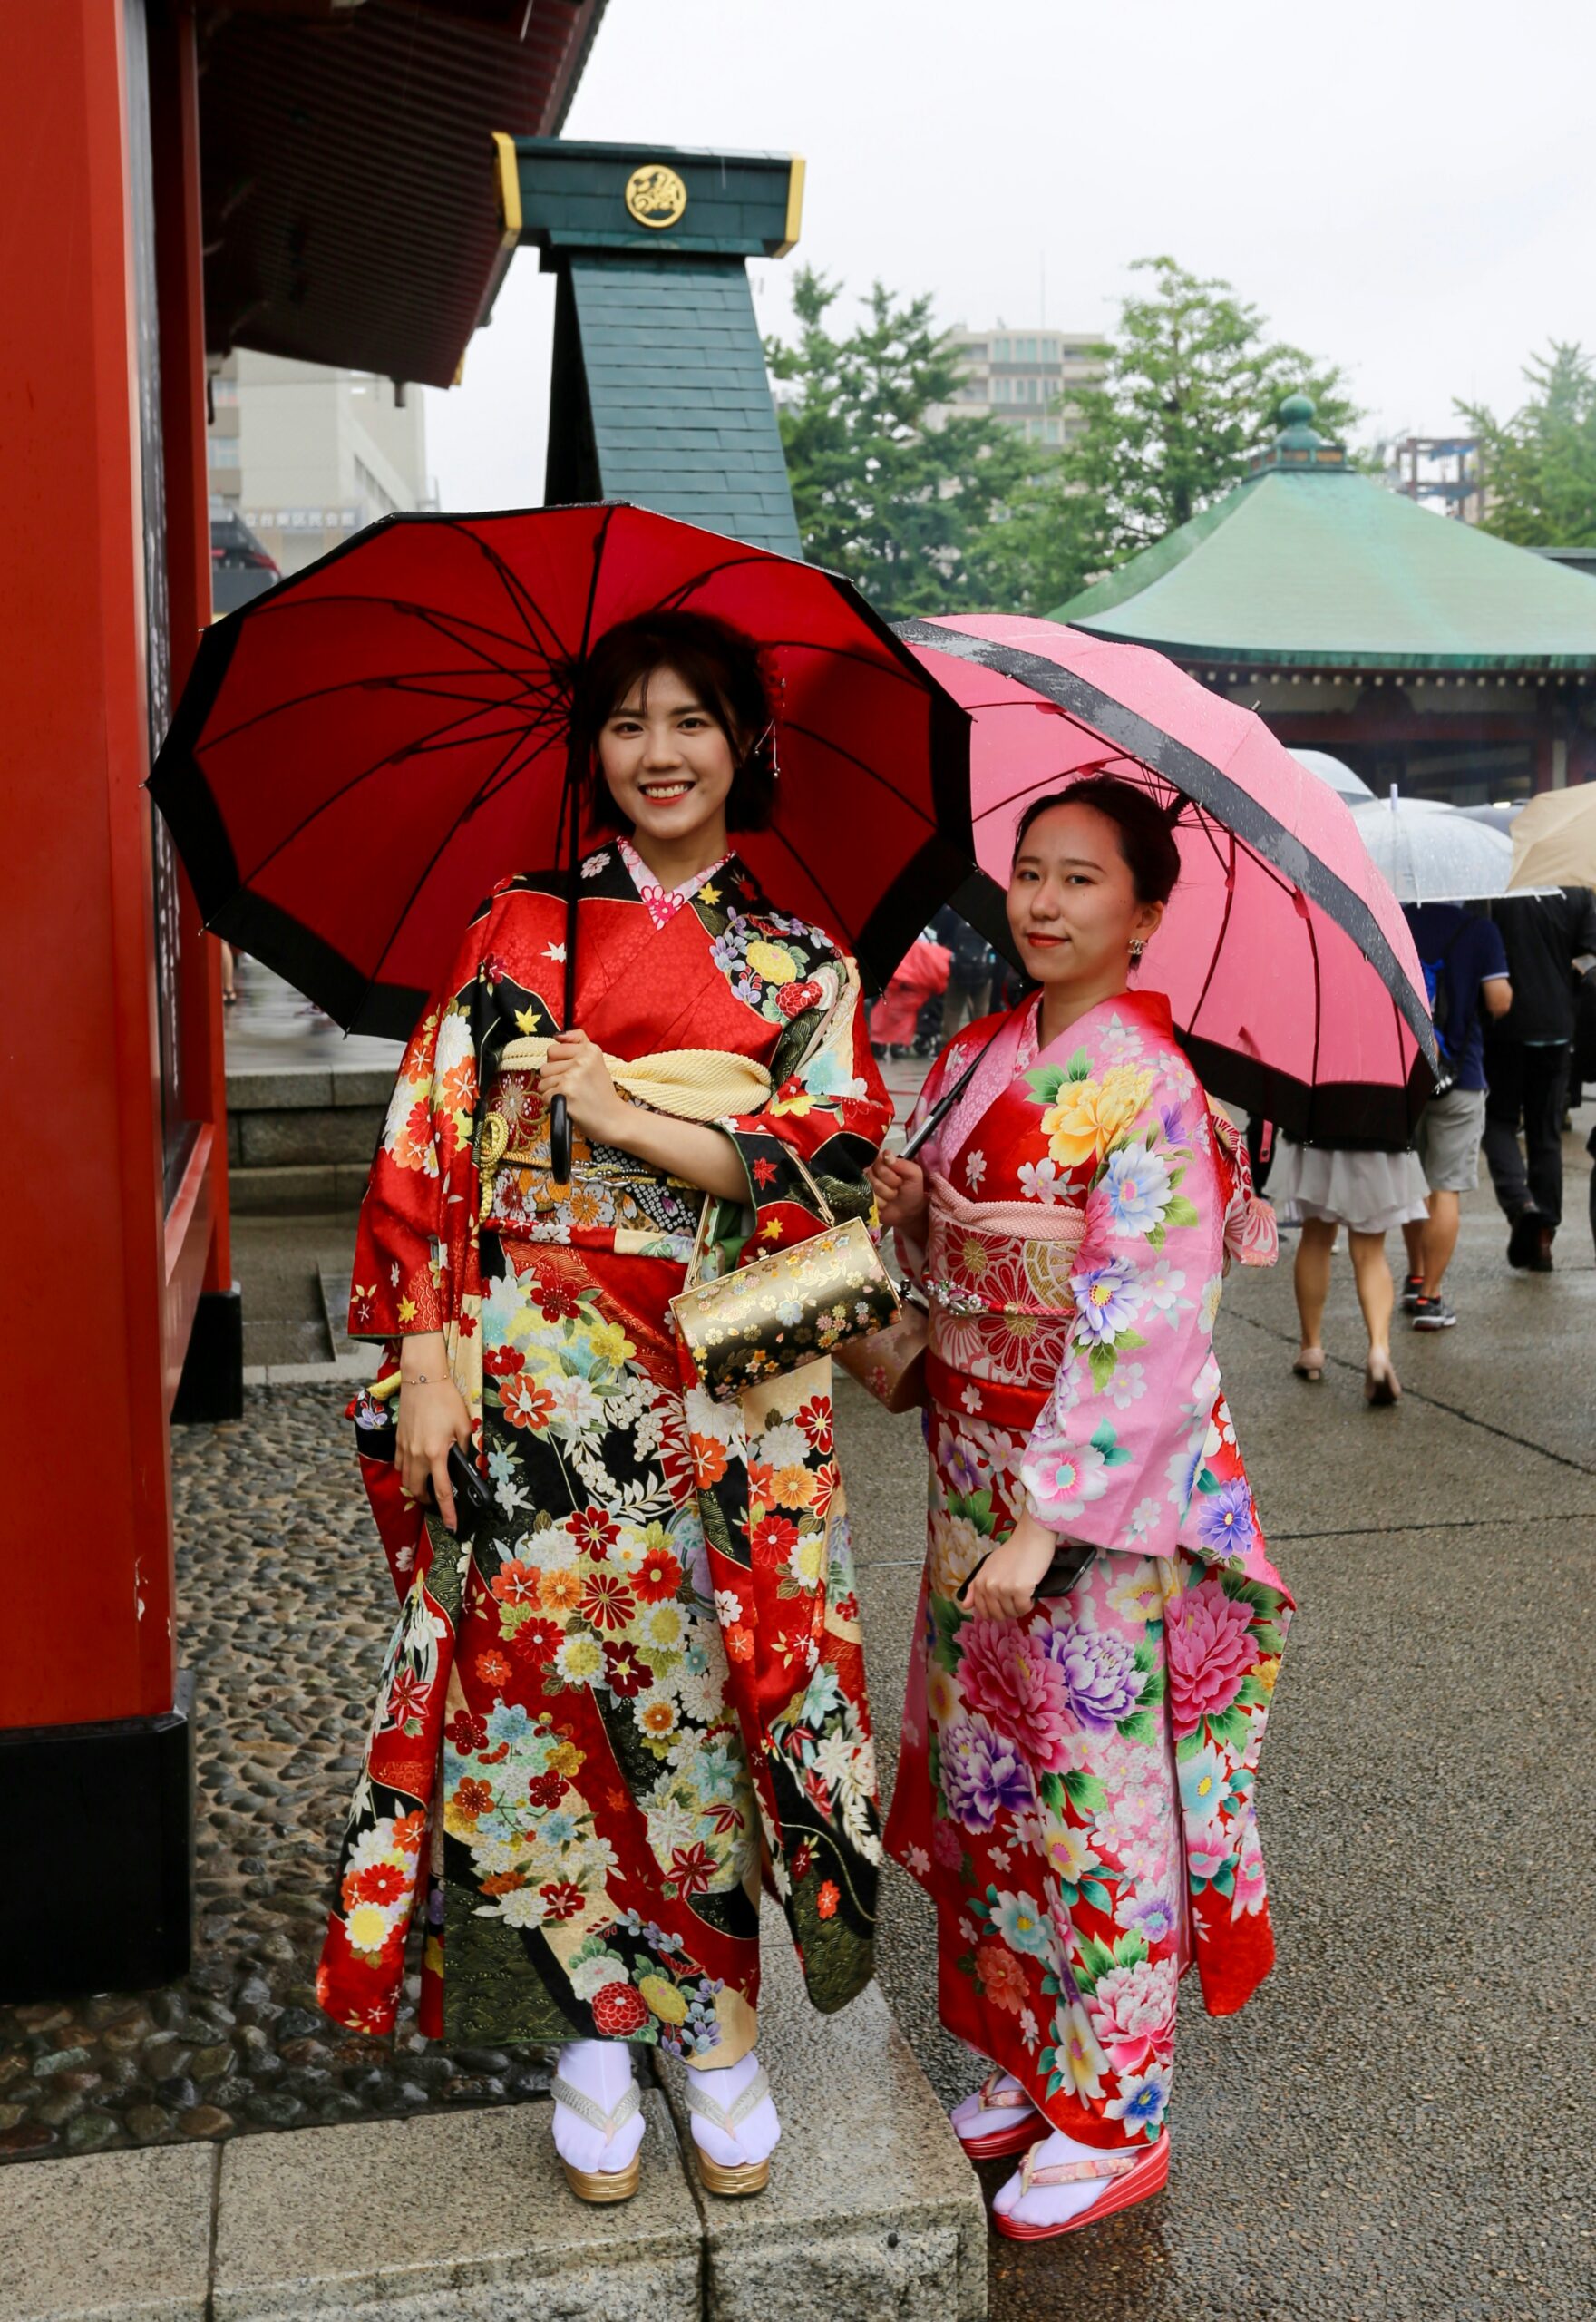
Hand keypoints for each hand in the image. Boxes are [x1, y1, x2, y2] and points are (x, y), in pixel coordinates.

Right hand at [395, 1368, 473, 1532]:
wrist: (422, 1379)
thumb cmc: (446, 1400)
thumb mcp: (465, 1425)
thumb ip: (466, 1449)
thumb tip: (466, 1465)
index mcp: (437, 1453)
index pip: (443, 1492)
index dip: (448, 1512)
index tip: (453, 1526)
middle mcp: (418, 1455)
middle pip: (417, 1491)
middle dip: (427, 1502)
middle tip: (439, 1502)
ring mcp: (405, 1449)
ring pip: (406, 1480)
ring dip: (416, 1488)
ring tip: (428, 1486)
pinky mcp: (398, 1441)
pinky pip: (400, 1466)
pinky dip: (407, 1473)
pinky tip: (417, 1467)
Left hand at [538, 1030, 627, 1146]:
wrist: (614, 1119)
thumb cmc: (601, 1093)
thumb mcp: (596, 1062)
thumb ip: (578, 1042)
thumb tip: (557, 1034)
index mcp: (590, 1050)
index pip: (553, 1050)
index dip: (559, 1064)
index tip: (575, 1074)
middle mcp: (582, 1061)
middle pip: (545, 1067)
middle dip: (554, 1079)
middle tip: (573, 1088)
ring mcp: (573, 1077)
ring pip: (543, 1082)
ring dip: (553, 1093)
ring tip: (572, 1097)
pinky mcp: (565, 1094)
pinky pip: (544, 1096)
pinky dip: (553, 1104)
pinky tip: (569, 1106)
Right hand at [868, 1152, 927, 1231]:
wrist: (909, 1211)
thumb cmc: (911, 1190)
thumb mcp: (914, 1175)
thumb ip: (903, 1164)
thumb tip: (886, 1154)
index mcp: (880, 1162)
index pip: (876, 1163)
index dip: (888, 1174)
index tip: (899, 1179)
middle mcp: (869, 1173)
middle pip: (872, 1178)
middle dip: (889, 1186)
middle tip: (896, 1188)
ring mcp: (863, 1187)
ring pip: (870, 1191)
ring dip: (885, 1197)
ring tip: (891, 1197)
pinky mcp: (862, 1201)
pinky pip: (867, 1202)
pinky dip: (879, 1206)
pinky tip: (885, 1205)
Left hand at [963, 1513, 1061, 1621]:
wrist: (1030, 1539)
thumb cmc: (1012, 1552)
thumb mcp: (988, 1567)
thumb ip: (975, 1587)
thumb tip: (965, 1606)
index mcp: (980, 1582)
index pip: (982, 1611)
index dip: (995, 1612)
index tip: (1003, 1605)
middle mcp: (989, 1587)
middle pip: (998, 1615)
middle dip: (1008, 1611)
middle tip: (1016, 1599)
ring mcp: (1003, 1589)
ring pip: (1012, 1613)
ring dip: (1019, 1608)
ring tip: (1023, 1593)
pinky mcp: (1019, 1590)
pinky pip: (1024, 1609)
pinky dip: (1028, 1605)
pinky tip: (1030, 1593)